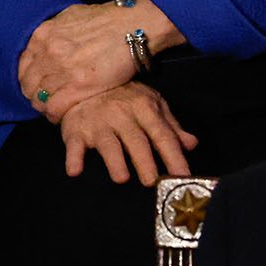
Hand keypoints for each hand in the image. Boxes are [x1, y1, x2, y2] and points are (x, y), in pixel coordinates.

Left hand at [18, 0, 180, 119]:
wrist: (132, 25)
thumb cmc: (104, 20)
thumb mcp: (68, 18)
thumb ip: (52, 33)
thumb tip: (44, 44)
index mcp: (42, 35)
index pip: (21, 66)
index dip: (27, 79)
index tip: (35, 86)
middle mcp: (48, 52)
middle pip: (27, 85)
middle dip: (33, 95)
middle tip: (44, 100)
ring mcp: (63, 70)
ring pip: (39, 98)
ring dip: (44, 107)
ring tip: (53, 109)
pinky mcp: (80, 86)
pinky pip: (55, 108)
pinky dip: (54, 115)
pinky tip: (61, 115)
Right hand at [58, 82, 198, 185]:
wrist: (84, 83)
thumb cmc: (123, 98)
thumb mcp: (151, 104)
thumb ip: (170, 126)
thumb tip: (191, 145)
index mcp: (143, 107)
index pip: (161, 134)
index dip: (173, 155)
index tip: (183, 175)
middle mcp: (121, 114)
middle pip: (135, 140)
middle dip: (144, 161)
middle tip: (152, 182)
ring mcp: (97, 122)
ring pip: (107, 142)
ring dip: (114, 160)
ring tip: (122, 178)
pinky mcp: (75, 129)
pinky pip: (74, 144)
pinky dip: (73, 157)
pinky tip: (74, 171)